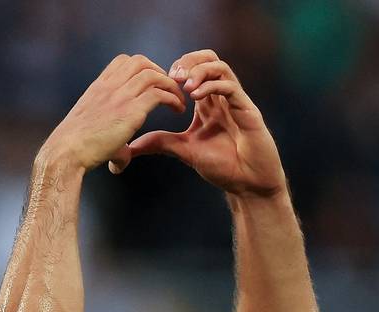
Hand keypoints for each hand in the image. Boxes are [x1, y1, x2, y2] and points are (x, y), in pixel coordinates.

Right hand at [39, 55, 187, 173]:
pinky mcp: (130, 111)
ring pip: (152, 74)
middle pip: (141, 61)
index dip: (142, 67)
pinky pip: (159, 94)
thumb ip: (113, 143)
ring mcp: (120, 96)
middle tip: (168, 90)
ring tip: (178, 100)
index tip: (151, 83)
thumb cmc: (76, 148)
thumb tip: (119, 163)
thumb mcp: (93, 134)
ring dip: (170, 85)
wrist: (66, 152)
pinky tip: (177, 110)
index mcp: (99, 87)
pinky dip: (172, 98)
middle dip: (159, 72)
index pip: (123, 61)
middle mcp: (110, 87)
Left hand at [117, 51, 286, 198]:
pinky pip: (231, 87)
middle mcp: (222, 97)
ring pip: (220, 67)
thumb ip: (160, 143)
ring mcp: (236, 102)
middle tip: (172, 76)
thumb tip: (131, 146)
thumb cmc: (223, 166)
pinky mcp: (247, 111)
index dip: (178, 68)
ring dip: (199, 71)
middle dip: (188, 62)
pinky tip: (196, 97)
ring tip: (184, 86)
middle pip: (208, 58)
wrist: (248, 184)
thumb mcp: (184, 150)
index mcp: (208, 101)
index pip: (194, 68)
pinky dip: (212, 86)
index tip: (162, 81)